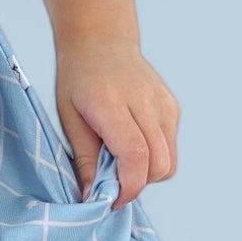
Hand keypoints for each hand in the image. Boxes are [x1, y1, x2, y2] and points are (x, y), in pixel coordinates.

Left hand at [54, 37, 179, 207]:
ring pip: (169, 161)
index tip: (112, 200)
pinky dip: (154, 157)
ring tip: (119, 159)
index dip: (128, 187)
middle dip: (136, 183)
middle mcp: (145, 102)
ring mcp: (164, 103)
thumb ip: (84, 159)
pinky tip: (132, 143)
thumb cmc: (78, 79)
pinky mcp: (172, 107)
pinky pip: (170, 148)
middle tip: (111, 179)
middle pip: (158, 165)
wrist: (100, 40)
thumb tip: (92, 198)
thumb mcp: (68, 118)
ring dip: (147, 173)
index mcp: (112, 103)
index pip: (135, 155)